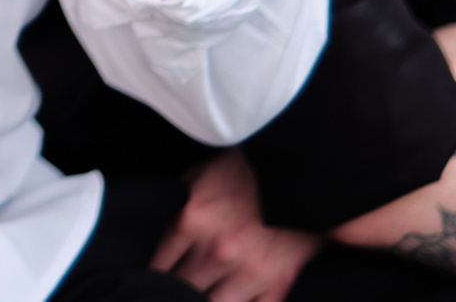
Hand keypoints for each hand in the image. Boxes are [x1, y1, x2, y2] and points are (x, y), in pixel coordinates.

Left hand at [156, 150, 324, 301]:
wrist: (302, 169)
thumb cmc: (252, 167)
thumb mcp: (206, 172)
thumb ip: (185, 194)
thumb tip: (172, 206)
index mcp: (194, 221)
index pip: (161, 261)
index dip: (155, 274)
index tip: (152, 282)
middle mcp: (217, 250)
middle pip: (184, 288)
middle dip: (177, 291)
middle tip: (175, 293)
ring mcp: (249, 270)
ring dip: (205, 301)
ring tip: (202, 298)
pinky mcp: (278, 281)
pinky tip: (235, 300)